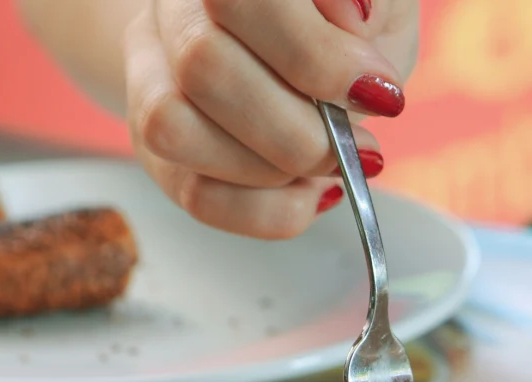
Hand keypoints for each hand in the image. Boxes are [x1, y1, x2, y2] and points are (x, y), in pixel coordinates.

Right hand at [123, 0, 418, 238]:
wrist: (301, 55)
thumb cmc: (343, 27)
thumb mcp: (380, 6)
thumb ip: (375, 3)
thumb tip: (355, 15)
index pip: (241, 0)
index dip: (313, 56)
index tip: (379, 93)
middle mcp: (173, 11)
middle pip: (201, 66)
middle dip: (299, 130)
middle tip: (359, 146)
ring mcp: (151, 79)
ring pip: (173, 130)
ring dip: (271, 171)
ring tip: (329, 167)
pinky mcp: (158, 148)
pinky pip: (194, 194)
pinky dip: (265, 210)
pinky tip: (307, 193)